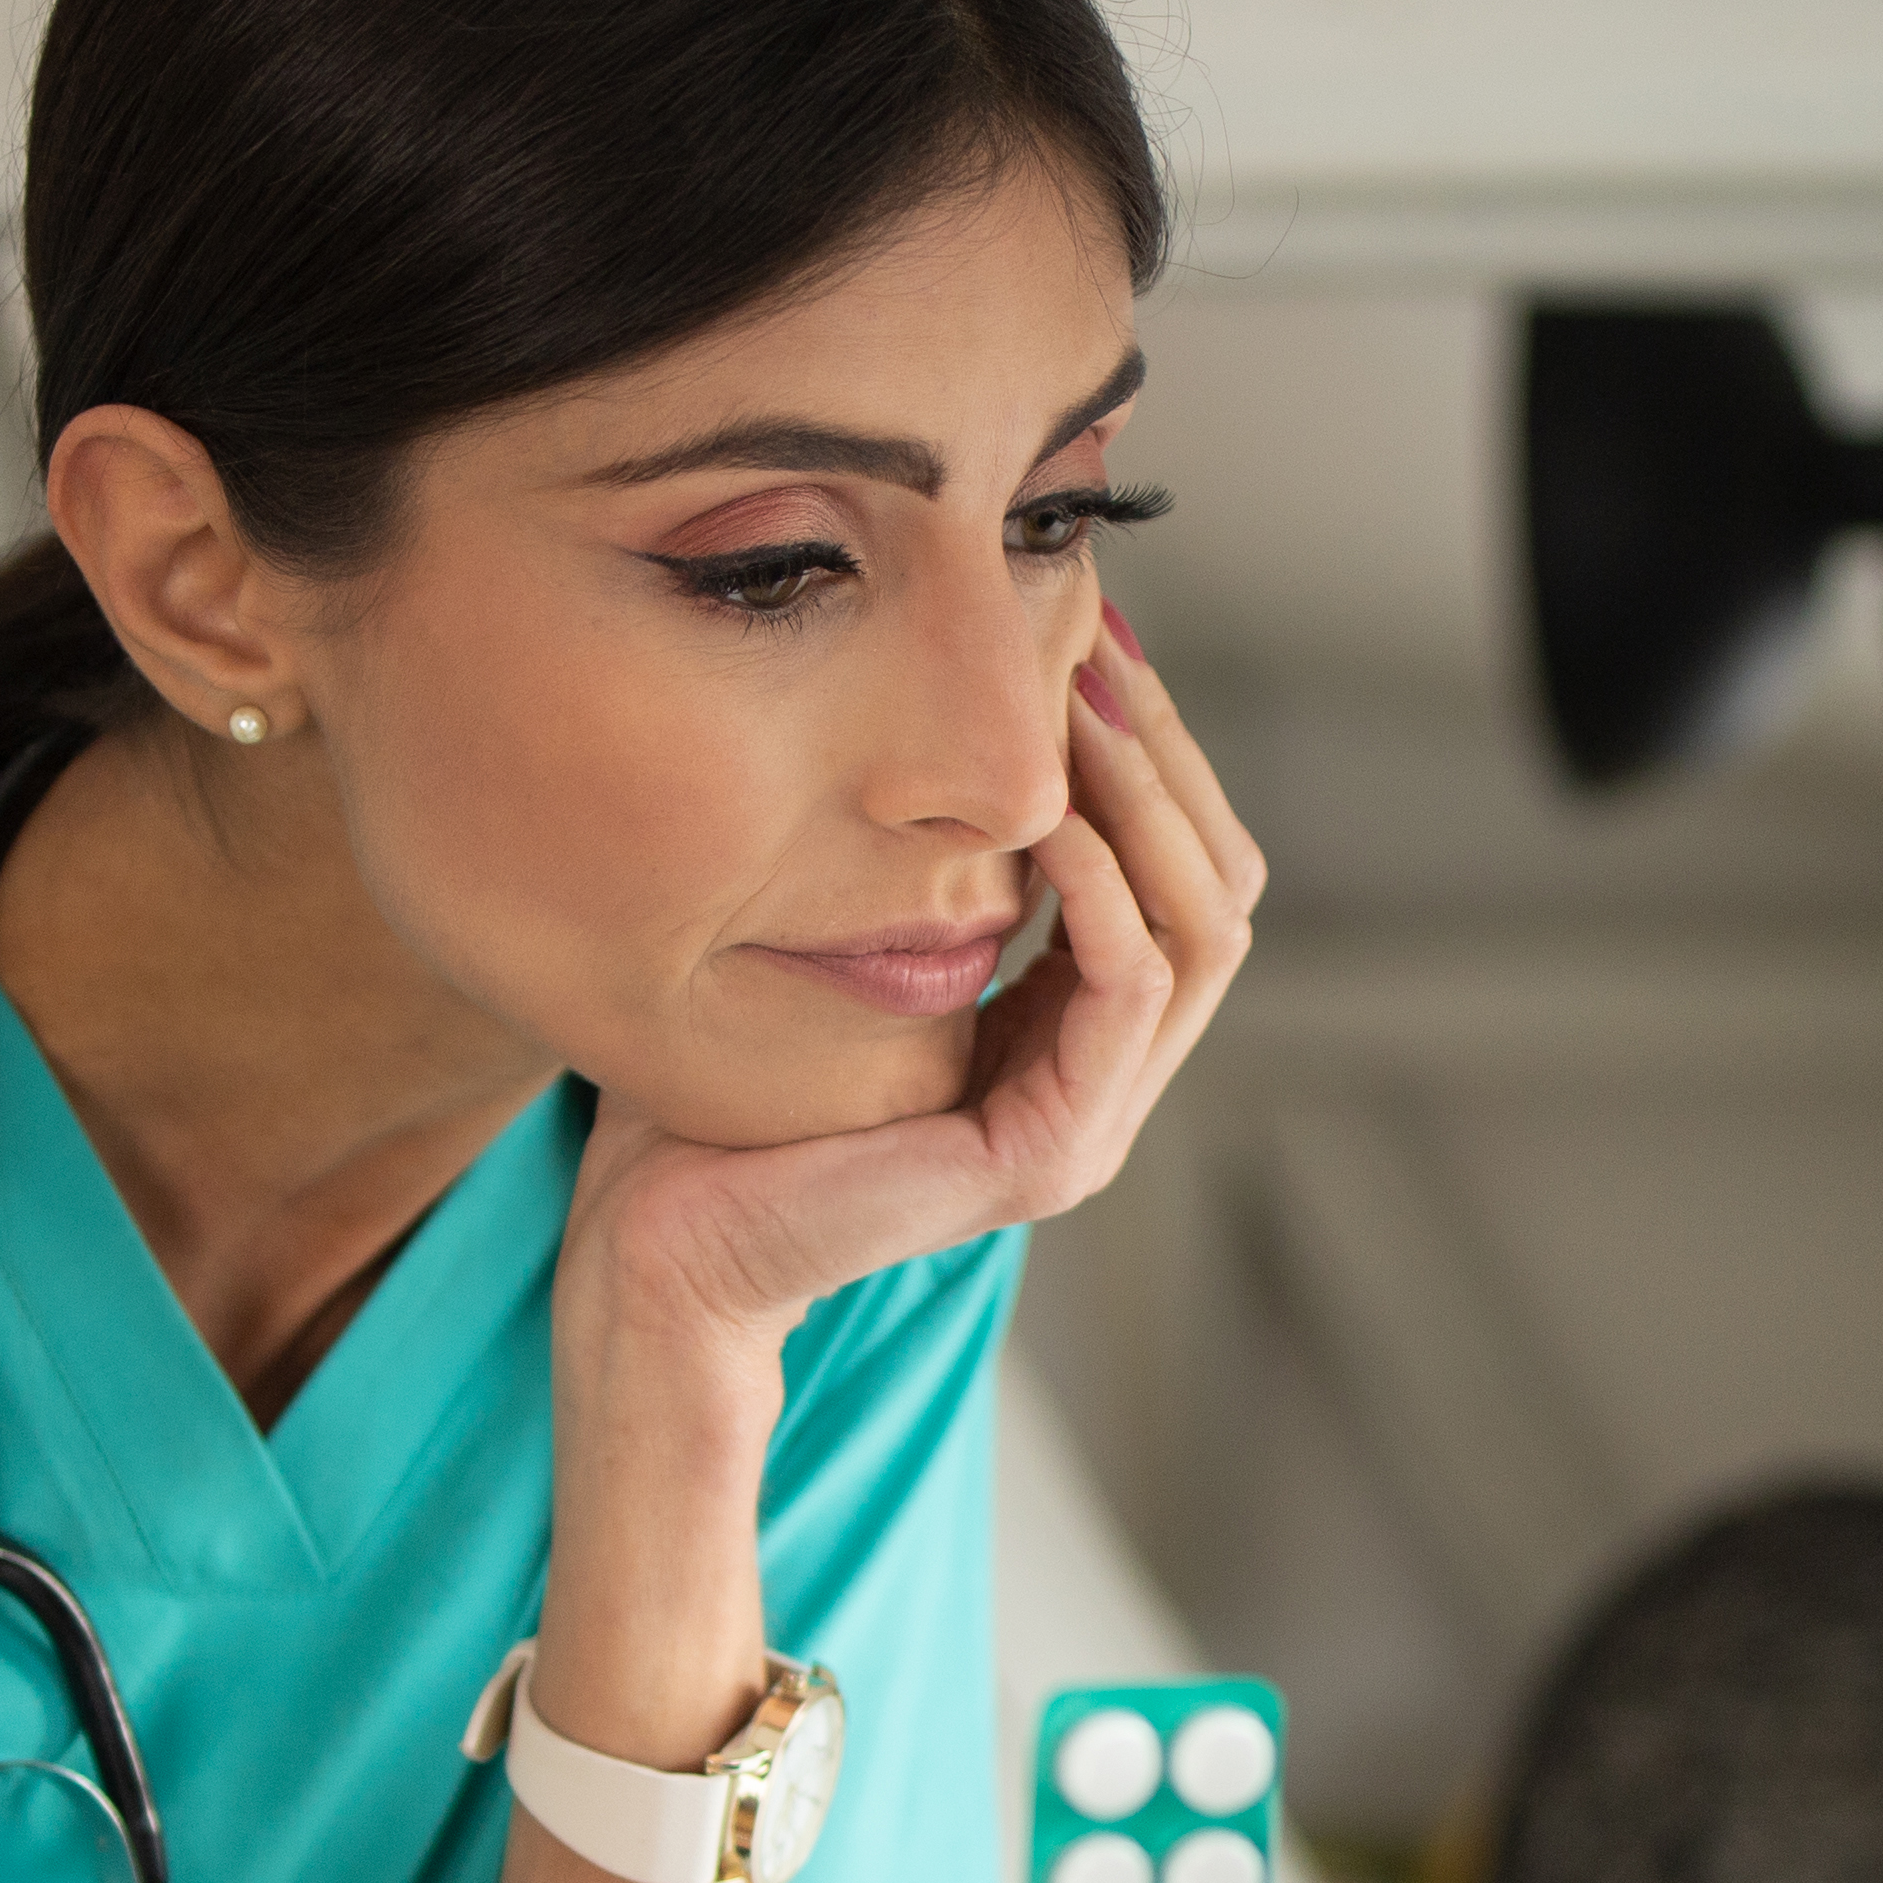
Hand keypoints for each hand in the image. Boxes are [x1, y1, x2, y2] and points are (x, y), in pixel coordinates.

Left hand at [572, 604, 1265, 1347]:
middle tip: (1100, 648)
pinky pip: (1127, 993)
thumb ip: (927, 868)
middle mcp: (1101, 1084)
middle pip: (1217, 891)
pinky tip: (1048, 815)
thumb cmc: (725, 1093)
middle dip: (1168, 757)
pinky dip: (1103, 888)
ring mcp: (1089, 1126)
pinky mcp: (1050, 1153)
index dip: (1154, 753)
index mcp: (1066, 1036)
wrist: (665, 1242)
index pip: (1178, 877)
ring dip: (1150, 805)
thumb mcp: (849, 943)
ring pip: (1200, 935)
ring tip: (1079, 707)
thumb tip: (946, 722)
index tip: (1091, 640)